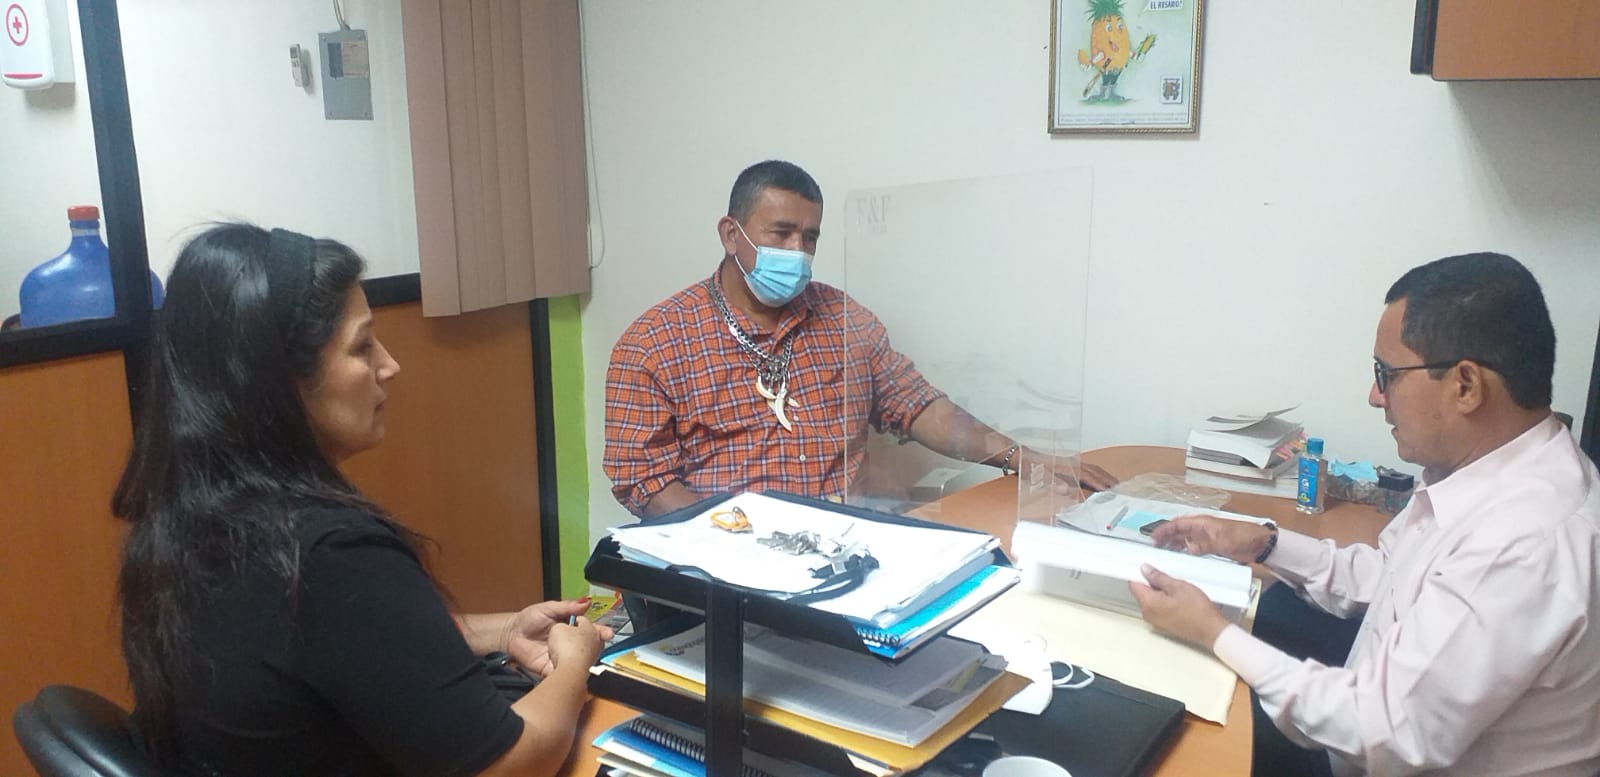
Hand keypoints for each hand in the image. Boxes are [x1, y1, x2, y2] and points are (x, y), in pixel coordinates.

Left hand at [501, 599, 613, 675]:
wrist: (510, 634)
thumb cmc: (528, 619)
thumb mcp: (548, 608)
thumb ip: (567, 606)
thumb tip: (586, 603)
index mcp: (570, 628)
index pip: (589, 630)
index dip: (600, 632)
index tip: (608, 633)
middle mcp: (568, 643)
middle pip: (587, 647)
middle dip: (597, 647)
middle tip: (601, 645)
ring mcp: (560, 656)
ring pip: (577, 661)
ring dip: (584, 661)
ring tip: (589, 659)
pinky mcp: (551, 667)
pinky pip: (562, 672)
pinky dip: (568, 673)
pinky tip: (573, 670)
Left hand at [1015, 448, 1119, 492]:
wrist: (1023, 457)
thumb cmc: (1032, 467)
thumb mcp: (1041, 477)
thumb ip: (1054, 483)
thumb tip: (1065, 489)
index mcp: (1069, 467)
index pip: (1089, 477)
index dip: (1100, 485)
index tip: (1110, 491)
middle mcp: (1073, 464)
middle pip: (1095, 471)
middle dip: (1107, 479)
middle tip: (1118, 487)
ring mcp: (1071, 462)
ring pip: (1093, 468)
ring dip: (1104, 475)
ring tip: (1113, 482)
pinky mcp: (1068, 463)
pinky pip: (1087, 467)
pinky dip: (1096, 472)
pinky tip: (1096, 476)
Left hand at [1128, 564, 1229, 649]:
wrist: (1210, 630)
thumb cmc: (1197, 611)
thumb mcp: (1178, 586)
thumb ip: (1158, 577)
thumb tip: (1146, 570)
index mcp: (1148, 603)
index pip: (1133, 584)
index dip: (1138, 573)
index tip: (1144, 568)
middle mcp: (1148, 614)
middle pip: (1142, 592)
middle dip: (1151, 583)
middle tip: (1167, 578)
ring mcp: (1155, 621)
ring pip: (1151, 600)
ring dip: (1159, 592)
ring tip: (1176, 590)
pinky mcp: (1164, 624)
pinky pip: (1158, 608)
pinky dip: (1164, 601)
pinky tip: (1178, 599)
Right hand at [1147, 514, 1272, 563]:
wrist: (1260, 544)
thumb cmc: (1242, 537)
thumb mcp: (1222, 542)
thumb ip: (1204, 545)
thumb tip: (1188, 548)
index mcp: (1203, 523)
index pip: (1178, 524)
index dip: (1165, 529)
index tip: (1154, 536)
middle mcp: (1202, 529)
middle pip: (1179, 531)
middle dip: (1166, 537)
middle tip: (1155, 546)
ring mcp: (1207, 538)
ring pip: (1185, 539)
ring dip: (1174, 544)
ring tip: (1164, 552)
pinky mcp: (1212, 546)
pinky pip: (1194, 548)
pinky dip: (1185, 551)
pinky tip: (1181, 557)